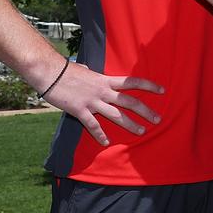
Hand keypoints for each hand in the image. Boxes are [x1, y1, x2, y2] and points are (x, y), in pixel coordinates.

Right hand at [42, 63, 163, 145]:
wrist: (49, 72)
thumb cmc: (66, 70)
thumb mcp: (86, 70)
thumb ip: (92, 74)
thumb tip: (91, 71)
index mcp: (106, 80)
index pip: (133, 82)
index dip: (149, 86)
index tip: (162, 90)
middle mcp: (103, 91)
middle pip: (130, 102)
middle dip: (146, 111)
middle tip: (158, 119)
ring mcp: (92, 101)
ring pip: (116, 115)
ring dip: (130, 124)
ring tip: (142, 131)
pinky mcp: (79, 110)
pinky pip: (92, 125)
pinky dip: (99, 135)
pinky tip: (106, 142)